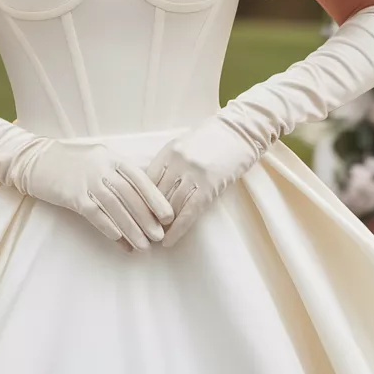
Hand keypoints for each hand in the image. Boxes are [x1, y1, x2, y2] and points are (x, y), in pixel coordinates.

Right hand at [13, 137, 174, 250]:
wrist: (36, 159)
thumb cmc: (71, 163)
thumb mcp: (98, 160)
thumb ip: (118, 174)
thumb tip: (141, 200)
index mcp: (112, 158)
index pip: (140, 179)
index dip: (156, 199)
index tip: (169, 216)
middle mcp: (102, 167)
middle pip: (130, 195)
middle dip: (147, 218)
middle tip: (160, 236)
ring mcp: (86, 180)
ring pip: (115, 207)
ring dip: (131, 228)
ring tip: (143, 245)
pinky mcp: (71, 194)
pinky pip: (94, 213)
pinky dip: (108, 227)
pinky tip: (119, 240)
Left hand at [145, 115, 261, 247]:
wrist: (241, 130)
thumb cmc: (213, 139)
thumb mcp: (184, 146)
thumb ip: (168, 164)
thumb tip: (151, 190)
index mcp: (168, 152)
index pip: (144, 182)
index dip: (137, 202)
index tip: (131, 216)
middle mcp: (176, 163)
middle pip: (153, 196)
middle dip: (145, 216)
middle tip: (137, 234)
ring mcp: (192, 174)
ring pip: (169, 206)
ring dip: (159, 226)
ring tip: (151, 242)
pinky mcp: (209, 186)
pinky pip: (188, 212)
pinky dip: (177, 230)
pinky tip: (168, 242)